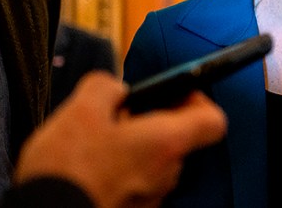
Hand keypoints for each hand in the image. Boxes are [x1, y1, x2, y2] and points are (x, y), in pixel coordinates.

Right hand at [12, 72, 226, 207]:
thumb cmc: (68, 167)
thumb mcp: (81, 109)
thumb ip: (106, 86)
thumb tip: (116, 90)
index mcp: (166, 142)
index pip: (213, 121)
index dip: (197, 101)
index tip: (172, 93)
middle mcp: (167, 174)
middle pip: (177, 140)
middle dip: (150, 123)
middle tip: (115, 117)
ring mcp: (152, 199)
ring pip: (153, 163)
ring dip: (132, 149)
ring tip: (93, 145)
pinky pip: (135, 184)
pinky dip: (119, 173)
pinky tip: (88, 170)